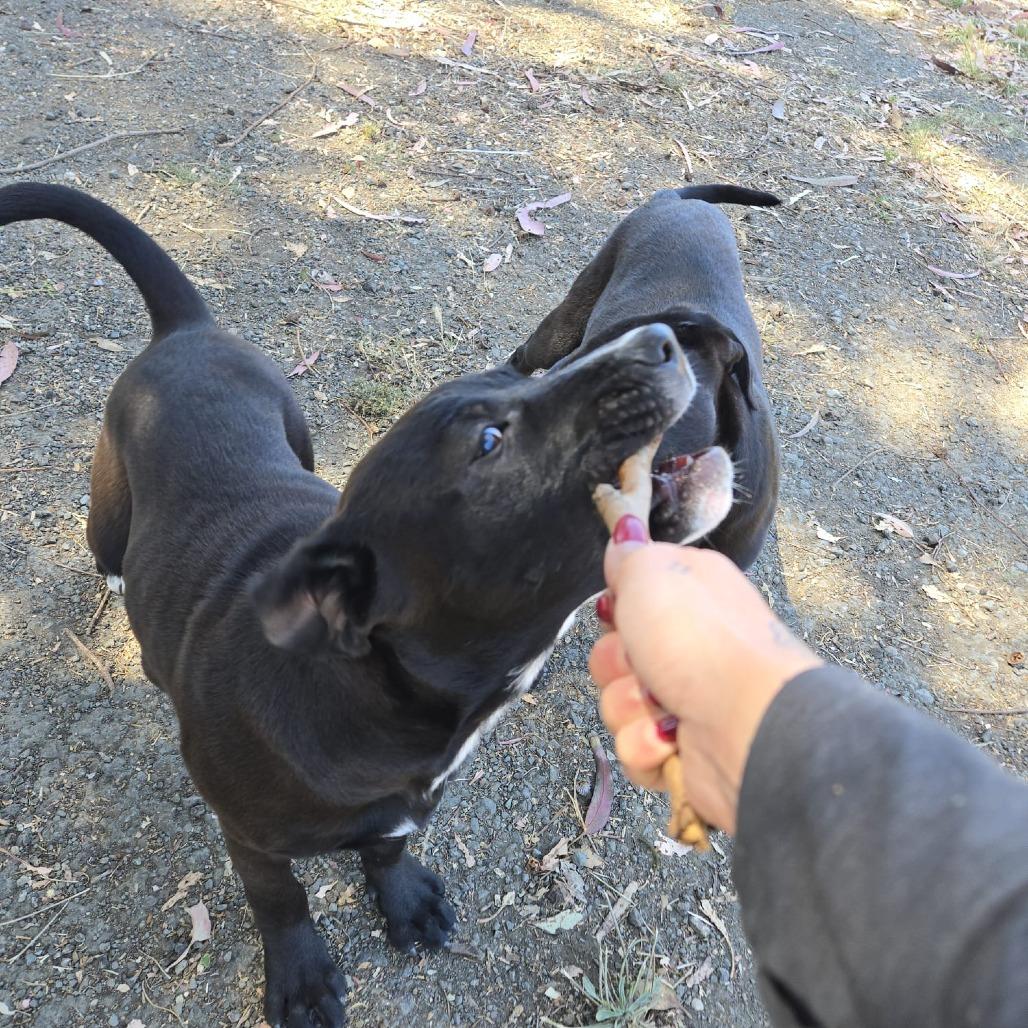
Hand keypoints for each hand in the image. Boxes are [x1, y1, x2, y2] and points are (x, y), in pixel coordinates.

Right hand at [590, 536, 820, 833]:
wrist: (748, 723)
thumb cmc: (704, 641)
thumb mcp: (653, 571)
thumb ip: (630, 554)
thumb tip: (624, 530)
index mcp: (689, 599)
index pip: (626, 603)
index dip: (616, 611)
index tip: (620, 613)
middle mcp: (689, 649)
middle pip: (611, 657)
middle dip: (615, 665)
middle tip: (644, 665)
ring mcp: (686, 702)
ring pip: (616, 706)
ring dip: (629, 709)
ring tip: (665, 708)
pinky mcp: (682, 752)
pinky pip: (633, 751)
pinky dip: (646, 748)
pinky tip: (671, 741)